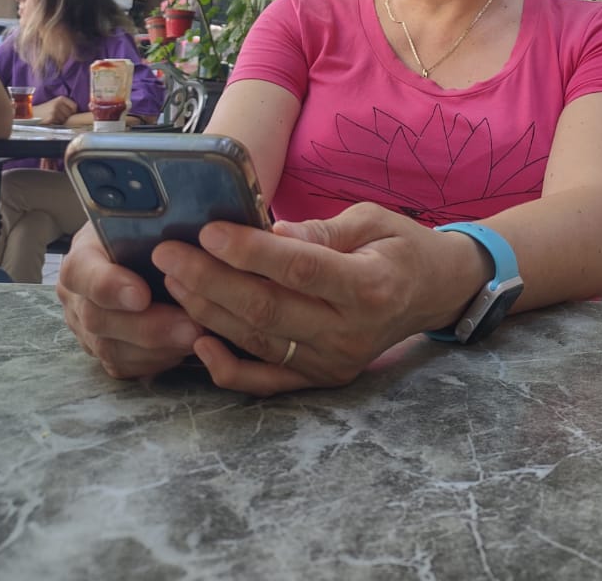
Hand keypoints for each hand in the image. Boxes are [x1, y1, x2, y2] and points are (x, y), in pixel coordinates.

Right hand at [33, 95, 77, 124]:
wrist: (31, 114)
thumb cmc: (44, 110)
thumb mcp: (55, 103)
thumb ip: (65, 105)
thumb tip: (77, 112)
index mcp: (61, 98)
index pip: (74, 106)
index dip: (73, 112)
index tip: (69, 114)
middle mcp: (58, 103)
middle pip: (70, 114)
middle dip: (66, 117)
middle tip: (58, 117)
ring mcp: (55, 110)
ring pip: (65, 119)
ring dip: (61, 121)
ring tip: (53, 118)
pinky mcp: (51, 117)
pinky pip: (59, 123)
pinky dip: (56, 124)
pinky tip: (50, 121)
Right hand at [57, 224, 204, 379]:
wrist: (138, 253)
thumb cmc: (148, 231)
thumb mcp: (148, 216)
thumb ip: (158, 220)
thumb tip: (191, 214)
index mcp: (83, 254)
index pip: (83, 272)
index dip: (109, 286)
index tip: (141, 295)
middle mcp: (76, 295)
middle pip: (98, 319)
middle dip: (148, 326)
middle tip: (190, 326)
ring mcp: (87, 328)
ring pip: (112, 349)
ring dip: (158, 348)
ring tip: (196, 338)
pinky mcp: (106, 351)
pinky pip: (126, 366)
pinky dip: (157, 360)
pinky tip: (184, 348)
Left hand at [150, 203, 478, 396]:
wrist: (434, 292)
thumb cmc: (400, 245)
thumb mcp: (372, 220)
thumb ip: (322, 230)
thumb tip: (272, 233)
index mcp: (369, 286)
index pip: (299, 270)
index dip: (249, 251)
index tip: (207, 230)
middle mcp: (350, 332)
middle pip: (268, 309)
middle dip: (210, 280)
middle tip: (168, 253)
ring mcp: (334, 362)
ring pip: (258, 341)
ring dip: (208, 312)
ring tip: (172, 280)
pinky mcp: (321, 379)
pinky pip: (266, 382)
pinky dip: (228, 367)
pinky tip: (197, 341)